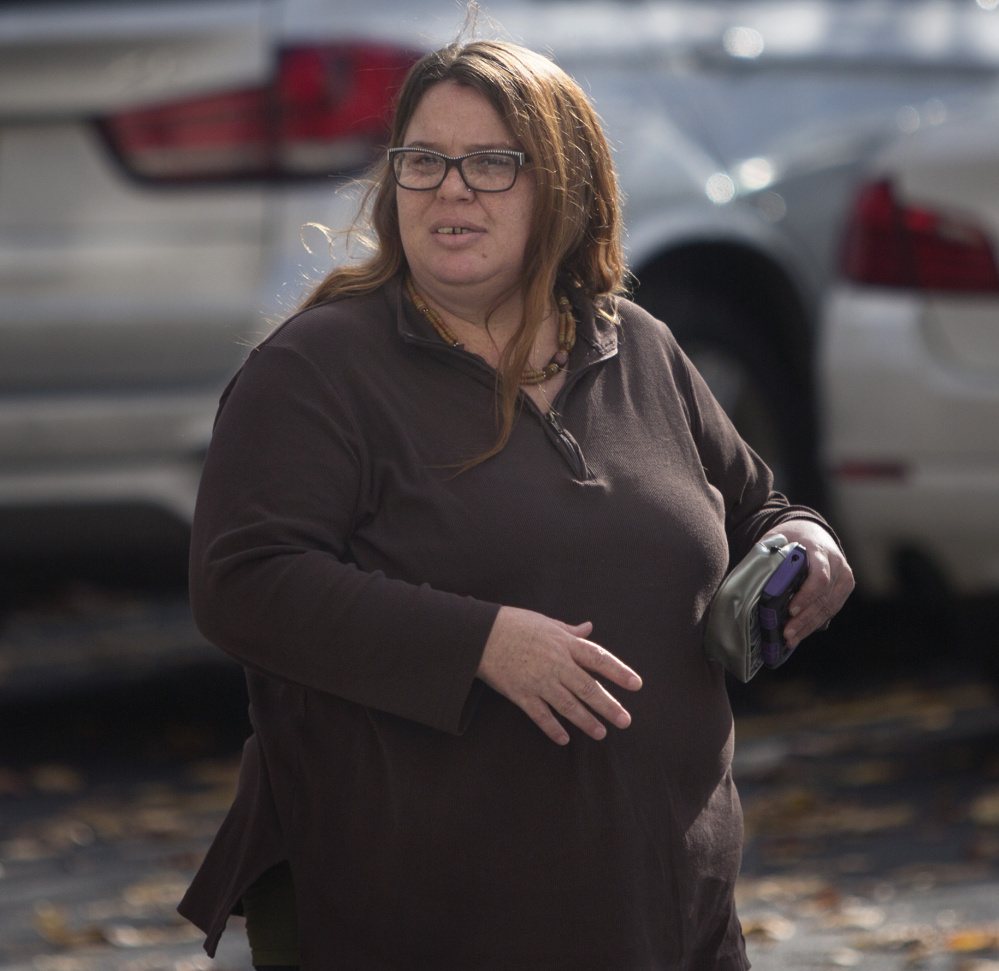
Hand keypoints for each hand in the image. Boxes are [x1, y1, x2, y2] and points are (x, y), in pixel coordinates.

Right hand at [476, 606, 642, 744]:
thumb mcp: (546, 622)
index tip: (636, 685)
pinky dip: (553, 728)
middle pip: (588, 687)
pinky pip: (541, 715)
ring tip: (601, 733)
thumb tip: (589, 627)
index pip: (599, 659)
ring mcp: (539, 681)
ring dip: (586, 721)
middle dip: (609, 706)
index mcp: (564, 643)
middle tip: (625, 721)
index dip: (619, 672)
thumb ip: (570, 630)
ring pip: (569, 705)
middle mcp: (556, 663)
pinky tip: (564, 738)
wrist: (480, 634)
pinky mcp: (521, 694)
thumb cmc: (514, 624)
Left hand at [763, 520, 854, 648]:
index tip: (791, 610)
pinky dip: (814, 623)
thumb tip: (752, 581)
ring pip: (829, 608)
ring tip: (791, 639)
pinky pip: (831, 610)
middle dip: (804, 619)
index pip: (819, 578)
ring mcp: (843, 578)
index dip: (806, 596)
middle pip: (824, 598)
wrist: (813, 532)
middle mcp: (837, 565)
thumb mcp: (778, 541)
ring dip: (809, 626)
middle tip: (787, 633)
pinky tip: (800, 633)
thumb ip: (770, 558)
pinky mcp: (843, 589)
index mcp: (820, 551)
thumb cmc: (793, 538)